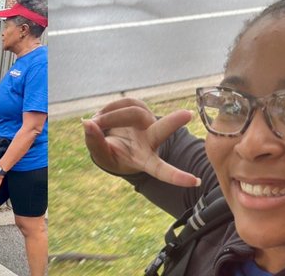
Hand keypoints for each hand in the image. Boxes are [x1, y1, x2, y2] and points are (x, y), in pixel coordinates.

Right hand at [82, 99, 201, 187]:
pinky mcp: (141, 107)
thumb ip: (95, 143)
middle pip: (161, 131)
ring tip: (95, 123)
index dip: (177, 176)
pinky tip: (100, 116)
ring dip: (110, 116)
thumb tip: (88, 124)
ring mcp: (147, 122)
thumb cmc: (111, 154)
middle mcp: (151, 140)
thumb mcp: (101, 156)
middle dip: (173, 122)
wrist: (111, 139)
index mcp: (145, 159)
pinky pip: (124, 102)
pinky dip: (108, 109)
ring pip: (132, 113)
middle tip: (187, 114)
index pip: (162, 169)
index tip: (196, 182)